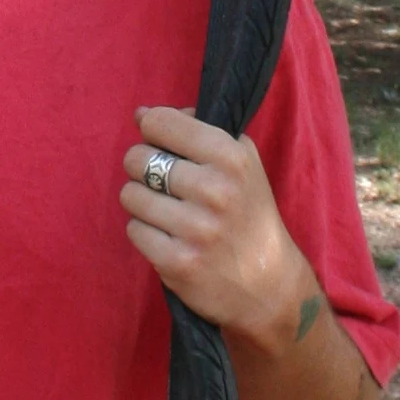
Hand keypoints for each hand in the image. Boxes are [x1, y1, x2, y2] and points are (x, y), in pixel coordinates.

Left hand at [121, 104, 309, 351]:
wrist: (268, 285)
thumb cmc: (248, 215)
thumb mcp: (242, 163)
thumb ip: (197, 130)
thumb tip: (142, 114)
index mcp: (231, 158)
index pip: (161, 123)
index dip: (152, 130)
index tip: (160, 143)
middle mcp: (215, 190)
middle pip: (137, 158)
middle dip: (142, 166)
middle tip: (161, 182)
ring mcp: (196, 229)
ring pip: (130, 195)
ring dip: (141, 201)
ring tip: (165, 210)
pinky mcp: (178, 262)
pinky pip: (134, 230)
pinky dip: (144, 232)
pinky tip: (167, 236)